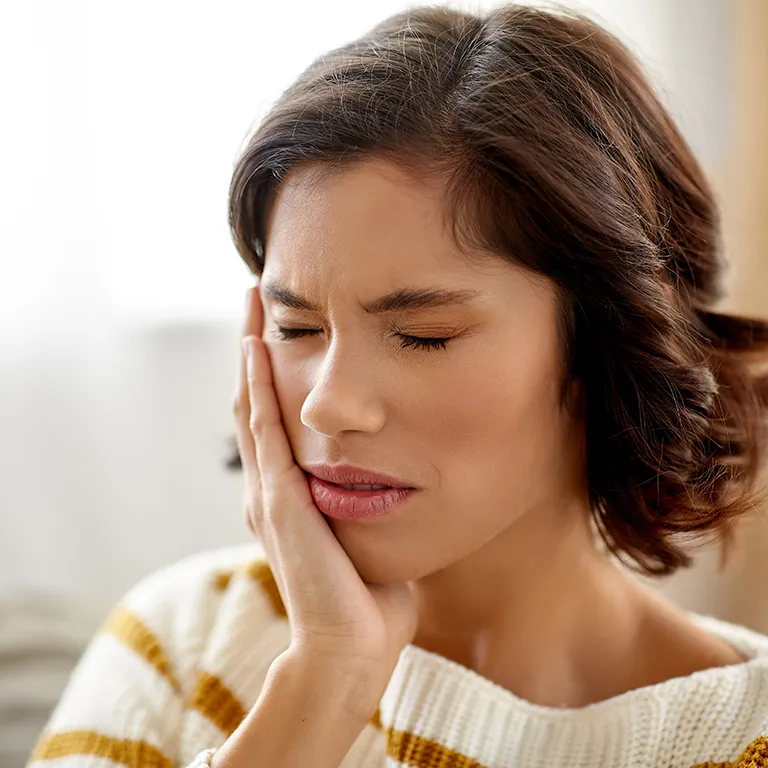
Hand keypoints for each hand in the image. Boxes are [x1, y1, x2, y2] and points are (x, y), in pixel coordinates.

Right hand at [232, 283, 417, 711]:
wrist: (351, 648)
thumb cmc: (368, 600)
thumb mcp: (365, 537)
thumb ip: (368, 506)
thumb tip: (397, 482)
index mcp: (288, 495)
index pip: (273, 421)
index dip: (271, 374)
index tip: (280, 329)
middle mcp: (268, 488)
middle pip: (253, 401)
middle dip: (254, 348)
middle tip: (256, 298)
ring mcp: (267, 492)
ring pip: (251, 405)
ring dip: (250, 352)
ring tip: (250, 303)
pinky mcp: (278, 500)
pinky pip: (263, 432)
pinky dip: (256, 387)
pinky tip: (256, 347)